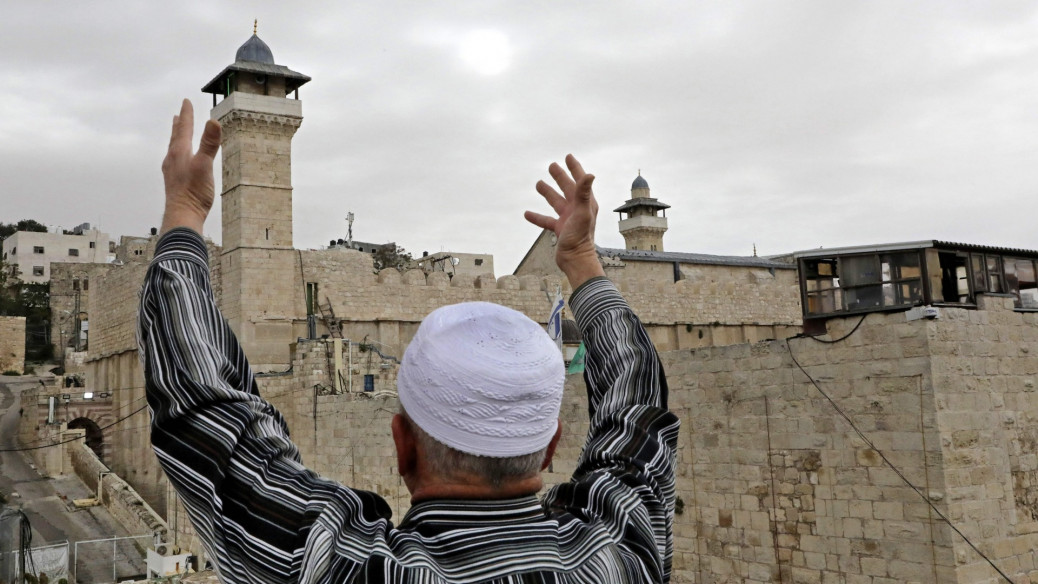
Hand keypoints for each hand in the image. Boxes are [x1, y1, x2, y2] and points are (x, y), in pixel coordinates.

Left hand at [160, 99, 221, 234]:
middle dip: (179, 125)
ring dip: (177, 139)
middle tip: (179, 115)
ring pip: (174, 149)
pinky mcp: (174, 182)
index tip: (186, 101)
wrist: (182, 216)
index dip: (187, 114)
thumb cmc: (193, 192)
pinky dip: (178, 154)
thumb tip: (213, 121)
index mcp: (180, 152)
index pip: (184, 128)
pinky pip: (175, 161)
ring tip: (178, 135)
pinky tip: (180, 162)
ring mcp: (172, 171)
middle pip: (176, 137)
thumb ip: (209, 144)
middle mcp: (173, 159)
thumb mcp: (205, 165)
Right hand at [525, 154, 605, 288]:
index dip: (574, 168)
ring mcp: (568, 219)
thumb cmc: (580, 237)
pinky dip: (537, 217)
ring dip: (548, 193)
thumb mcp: (582, 212)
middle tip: (552, 166)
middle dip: (560, 177)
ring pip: (556, 202)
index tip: (568, 157)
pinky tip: (526, 214)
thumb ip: (584, 193)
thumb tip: (590, 174)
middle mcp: (578, 209)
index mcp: (585, 203)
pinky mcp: (560, 230)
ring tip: (538, 184)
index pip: (580, 181)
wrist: (575, 260)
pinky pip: (546, 220)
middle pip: (567, 188)